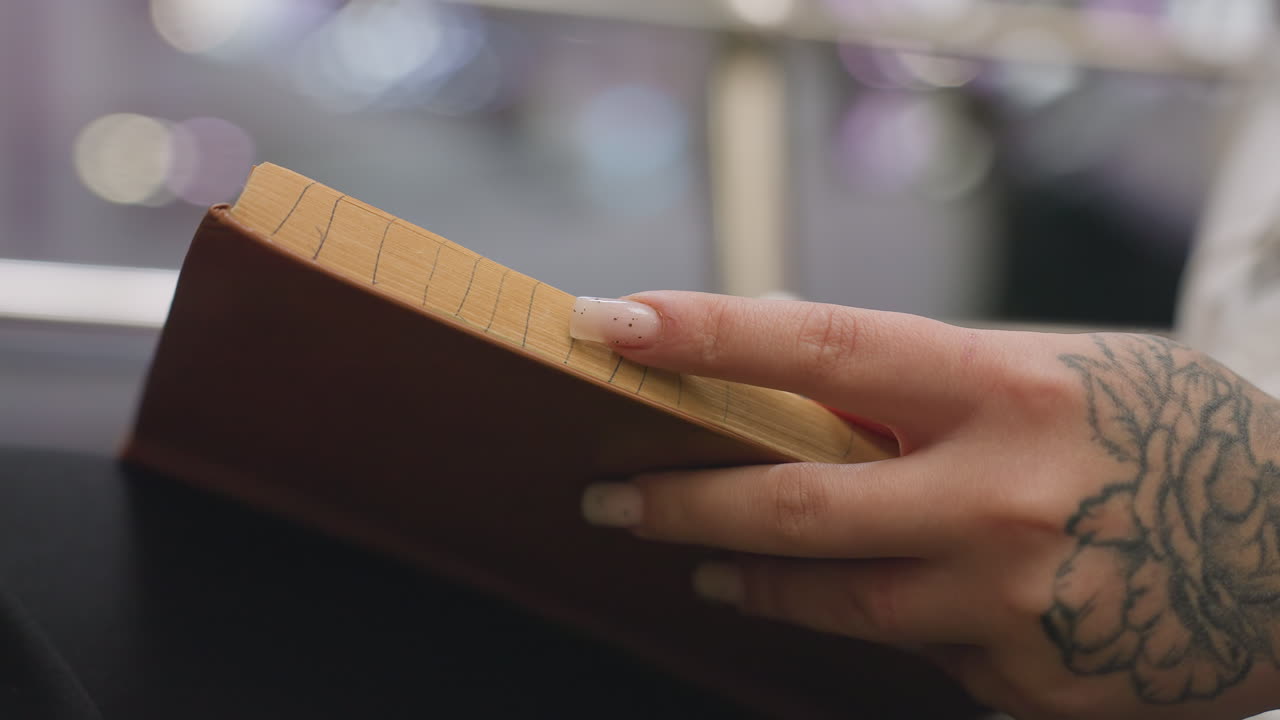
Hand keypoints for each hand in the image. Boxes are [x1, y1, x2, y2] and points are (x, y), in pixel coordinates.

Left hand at [570, 292, 1279, 719]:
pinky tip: (936, 599)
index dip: (704, 333)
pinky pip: (925, 654)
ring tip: (710, 560)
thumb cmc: (1174, 436)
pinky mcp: (1031, 689)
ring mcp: (1016, 609)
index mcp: (1010, 390)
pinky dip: (907, 621)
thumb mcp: (1058, 373)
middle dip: (681, 505)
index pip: (822, 347)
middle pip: (794, 509)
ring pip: (838, 604)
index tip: (611, 321)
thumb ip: (926, 381)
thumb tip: (791, 376)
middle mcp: (1004, 501)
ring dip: (754, 579)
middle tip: (611, 497)